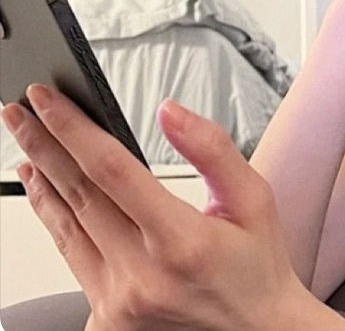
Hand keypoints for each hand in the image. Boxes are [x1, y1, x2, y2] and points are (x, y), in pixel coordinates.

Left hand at [2, 86, 306, 330]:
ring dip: (41, 184)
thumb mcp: (253, 197)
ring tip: (26, 150)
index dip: (73, 130)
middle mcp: (141, 275)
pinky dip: (57, 224)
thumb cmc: (257, 263)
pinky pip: (71, 261)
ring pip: (64, 230)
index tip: (47, 100)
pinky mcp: (106, 321)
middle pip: (76, 195)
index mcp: (180, 239)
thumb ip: (212, 148)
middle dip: (43, 145)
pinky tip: (52, 199)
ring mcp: (117, 303)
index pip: (110, 170)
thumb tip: (169, 110)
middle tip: (20, 111)